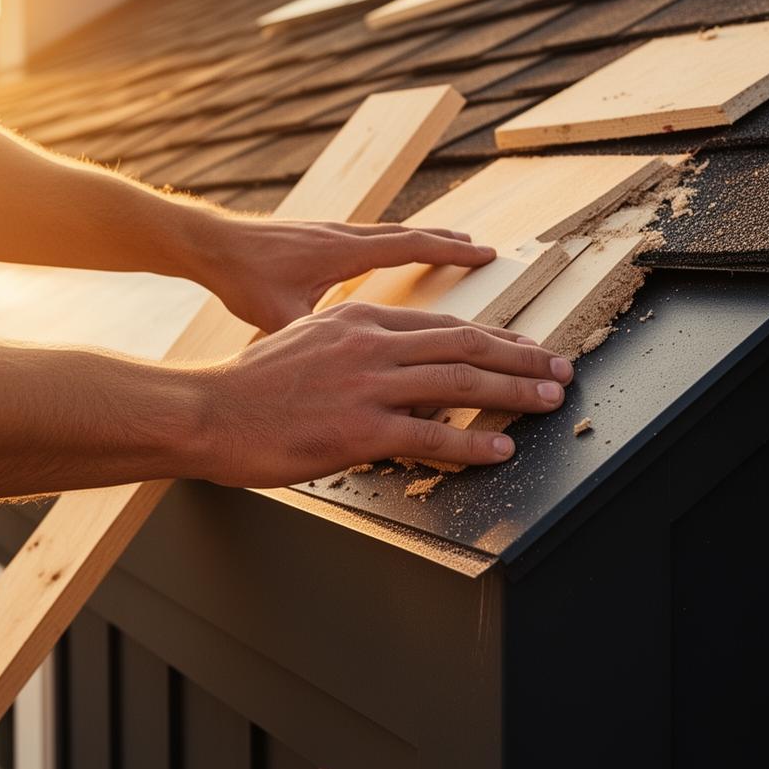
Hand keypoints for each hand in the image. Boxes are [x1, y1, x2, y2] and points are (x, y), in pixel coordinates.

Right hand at [194, 302, 572, 487]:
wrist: (207, 410)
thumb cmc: (250, 387)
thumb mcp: (306, 342)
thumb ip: (352, 347)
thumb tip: (389, 369)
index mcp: (361, 319)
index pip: (444, 323)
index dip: (494, 337)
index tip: (525, 348)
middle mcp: (372, 342)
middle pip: (466, 343)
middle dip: (522, 357)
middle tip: (560, 368)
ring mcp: (369, 384)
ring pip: (461, 381)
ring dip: (515, 392)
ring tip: (550, 400)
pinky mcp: (361, 428)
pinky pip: (432, 435)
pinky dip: (473, 442)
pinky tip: (501, 448)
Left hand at [198, 216, 497, 332]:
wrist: (209, 245)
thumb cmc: (242, 278)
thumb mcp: (281, 315)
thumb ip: (319, 340)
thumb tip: (346, 374)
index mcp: (344, 252)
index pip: (410, 246)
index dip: (450, 253)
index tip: (485, 255)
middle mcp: (345, 236)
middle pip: (411, 236)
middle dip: (451, 245)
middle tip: (485, 252)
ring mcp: (333, 235)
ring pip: (392, 234)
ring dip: (426, 241)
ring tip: (455, 247)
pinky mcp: (320, 239)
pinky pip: (371, 238)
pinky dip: (395, 244)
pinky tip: (397, 256)